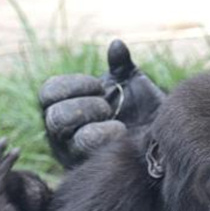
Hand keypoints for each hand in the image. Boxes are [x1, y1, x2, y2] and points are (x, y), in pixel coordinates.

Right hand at [39, 39, 164, 166]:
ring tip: (116, 119)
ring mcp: (70, 151)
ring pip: (63, 131)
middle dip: (83, 106)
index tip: (98, 85)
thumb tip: (117, 46)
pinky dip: (104, 134)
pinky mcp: (84, 164)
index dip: (71, 85)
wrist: (161, 141)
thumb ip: (121, 65)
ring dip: (92, 120)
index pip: (48, 92)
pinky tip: (122, 132)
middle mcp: (61, 131)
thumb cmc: (141, 112)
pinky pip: (84, 146)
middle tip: (107, 106)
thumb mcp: (131, 84)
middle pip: (54, 115)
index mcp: (65, 105)